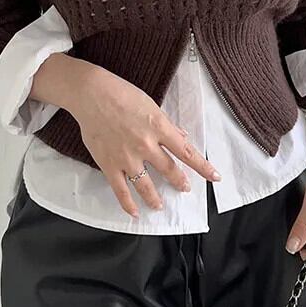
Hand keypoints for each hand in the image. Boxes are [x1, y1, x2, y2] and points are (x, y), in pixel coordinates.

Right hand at [34, 55, 220, 216]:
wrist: (90, 94)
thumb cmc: (121, 93)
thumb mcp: (151, 105)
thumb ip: (167, 125)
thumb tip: (182, 138)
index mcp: (159, 128)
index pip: (187, 152)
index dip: (203, 167)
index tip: (215, 177)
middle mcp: (146, 145)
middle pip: (169, 170)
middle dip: (179, 182)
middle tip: (185, 189)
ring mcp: (127, 158)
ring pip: (146, 186)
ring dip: (155, 198)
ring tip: (159, 206)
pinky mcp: (109, 165)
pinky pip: (121, 190)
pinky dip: (128, 204)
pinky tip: (135, 213)